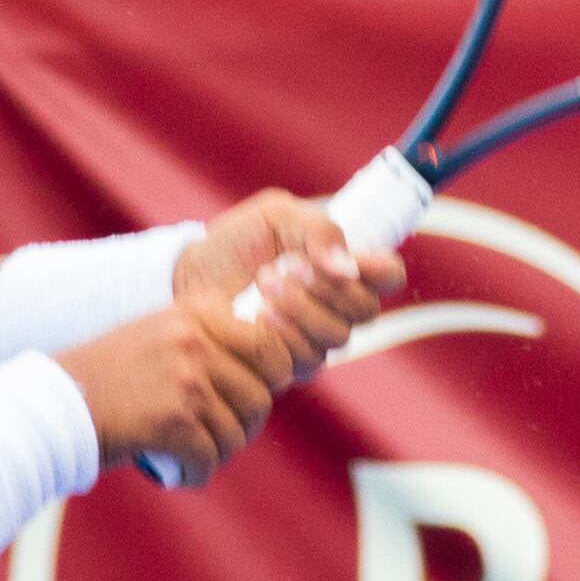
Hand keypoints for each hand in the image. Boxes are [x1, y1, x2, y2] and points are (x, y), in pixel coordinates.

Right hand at [60, 301, 286, 483]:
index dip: (270, 378)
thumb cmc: (110, 377)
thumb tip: (275, 371)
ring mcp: (187, 379)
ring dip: (218, 452)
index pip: (271, 345)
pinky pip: (210, 458)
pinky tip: (178, 473)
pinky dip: (196, 473)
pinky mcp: (175, 420)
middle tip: (219, 435)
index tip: (247, 396)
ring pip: (238, 432)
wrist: (55, 405)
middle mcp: (196, 339)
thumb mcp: (163, 334)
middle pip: (262, 395)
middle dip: (245, 423)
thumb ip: (212, 342)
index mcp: (198, 311)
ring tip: (192, 454)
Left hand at [172, 192, 404, 370]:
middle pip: (366, 310)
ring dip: (301, 307)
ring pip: (337, 336)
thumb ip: (317, 230)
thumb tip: (347, 266)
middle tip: (291, 267)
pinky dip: (283, 334)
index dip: (380, 271)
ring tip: (264, 283)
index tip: (351, 260)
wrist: (190, 275)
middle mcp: (337, 306)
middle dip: (328, 288)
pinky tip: (257, 315)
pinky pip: (307, 359)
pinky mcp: (290, 364)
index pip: (389, 276)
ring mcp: (316, 338)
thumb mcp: (275, 216)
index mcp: (343, 266)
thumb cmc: (236, 243)